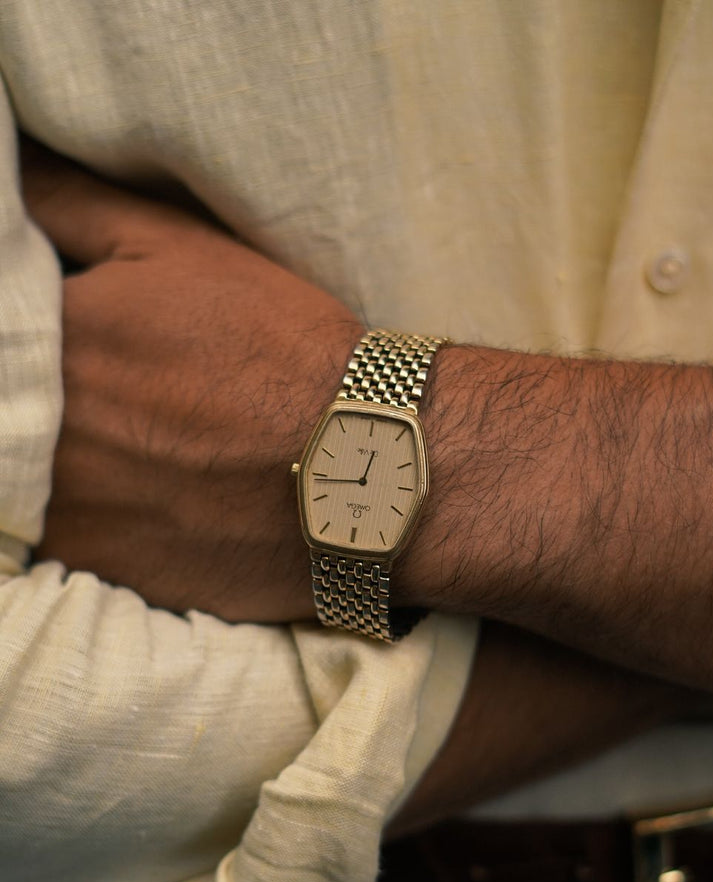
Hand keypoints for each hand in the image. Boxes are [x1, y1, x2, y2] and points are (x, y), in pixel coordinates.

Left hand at [22, 141, 363, 622]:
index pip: (0, 330)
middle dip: (38, 394)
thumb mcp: (182, 248)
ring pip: (20, 474)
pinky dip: (79, 508)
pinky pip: (53, 534)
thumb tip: (14, 172)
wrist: (363, 468)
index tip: (68, 344)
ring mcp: (64, 508)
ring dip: (54, 452)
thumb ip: (75, 207)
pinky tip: (135, 487)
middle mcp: (40, 430)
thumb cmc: (280, 350)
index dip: (25, 332)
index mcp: (52, 337)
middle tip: (115, 391)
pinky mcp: (100, 565)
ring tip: (128, 438)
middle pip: (8, 407)